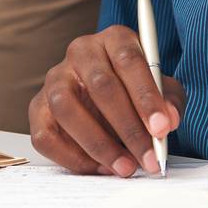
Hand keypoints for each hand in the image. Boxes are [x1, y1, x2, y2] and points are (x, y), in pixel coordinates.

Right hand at [28, 25, 184, 177]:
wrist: (110, 102)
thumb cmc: (137, 93)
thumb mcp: (163, 91)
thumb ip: (169, 103)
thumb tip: (167, 121)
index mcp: (114, 39)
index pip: (128, 60)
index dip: (146, 96)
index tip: (162, 128)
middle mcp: (80, 52)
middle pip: (100, 86)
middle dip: (128, 127)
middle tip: (147, 157)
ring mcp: (55, 79)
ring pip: (67, 109)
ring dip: (98, 144)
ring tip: (124, 167)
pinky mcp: (38, 108)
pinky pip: (46, 135)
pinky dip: (73, 157)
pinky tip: (99, 168)